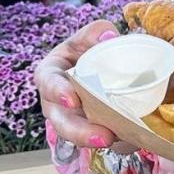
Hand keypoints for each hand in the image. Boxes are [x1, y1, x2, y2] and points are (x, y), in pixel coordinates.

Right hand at [34, 19, 119, 148]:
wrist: (104, 64)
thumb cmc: (91, 46)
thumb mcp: (91, 34)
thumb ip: (97, 32)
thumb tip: (109, 37)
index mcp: (51, 72)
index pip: (47, 81)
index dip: (56, 91)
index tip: (72, 99)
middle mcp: (56, 100)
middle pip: (60, 119)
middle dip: (78, 131)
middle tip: (101, 135)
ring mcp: (71, 117)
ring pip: (75, 135)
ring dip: (93, 140)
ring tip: (113, 141)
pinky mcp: (89, 127)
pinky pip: (95, 137)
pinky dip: (110, 140)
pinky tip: (127, 140)